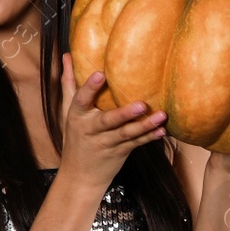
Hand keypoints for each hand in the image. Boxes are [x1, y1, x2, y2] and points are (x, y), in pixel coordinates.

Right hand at [59, 52, 167, 191]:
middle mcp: (90, 129)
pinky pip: (136, 144)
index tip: (101, 73)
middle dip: (124, 114)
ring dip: (144, 126)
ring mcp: (106, 143)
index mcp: (77, 116)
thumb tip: (66, 55)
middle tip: (141, 104)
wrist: (79, 176)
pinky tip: (162, 131)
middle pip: (108, 121)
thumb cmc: (75, 137)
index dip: (90, 87)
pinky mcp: (120, 152)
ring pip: (127, 134)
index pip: (81, 99)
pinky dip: (149, 138)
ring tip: (161, 116)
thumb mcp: (68, 111)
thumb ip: (69, 83)